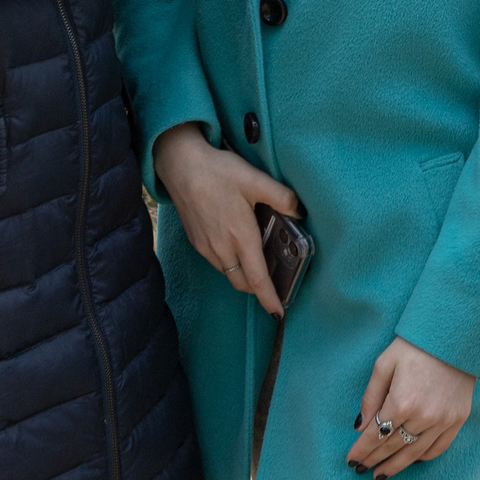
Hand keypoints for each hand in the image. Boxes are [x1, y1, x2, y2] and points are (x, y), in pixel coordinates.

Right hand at [153, 126, 301, 314]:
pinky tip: (235, 244)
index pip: (257, 279)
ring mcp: (206, 247)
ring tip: (256, 259)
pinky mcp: (196, 241)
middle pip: (242, 282)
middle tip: (272, 281)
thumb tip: (299, 211)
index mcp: (241, 238)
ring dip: (242, 274)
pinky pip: (216, 262)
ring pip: (228, 272)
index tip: (278, 312)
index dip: (269, 298)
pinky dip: (229, 262)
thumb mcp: (256, 179)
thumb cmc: (219, 172)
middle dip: (257, 287)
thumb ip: (282, 197)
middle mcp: (222, 249)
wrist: (180, 166)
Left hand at [347, 337, 473, 479]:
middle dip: (374, 459)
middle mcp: (423, 417)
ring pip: (414, 453)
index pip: (375, 436)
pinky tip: (411, 459)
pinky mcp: (458, 419)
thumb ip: (371, 396)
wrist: (454, 335)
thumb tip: (361, 426)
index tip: (351, 460)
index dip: (361, 450)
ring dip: (396, 466)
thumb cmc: (415, 345)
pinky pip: (438, 448)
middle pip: (392, 447)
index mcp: (401, 402)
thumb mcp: (384, 364)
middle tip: (361, 469)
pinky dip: (423, 457)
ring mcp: (443, 420)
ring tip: (381, 474)